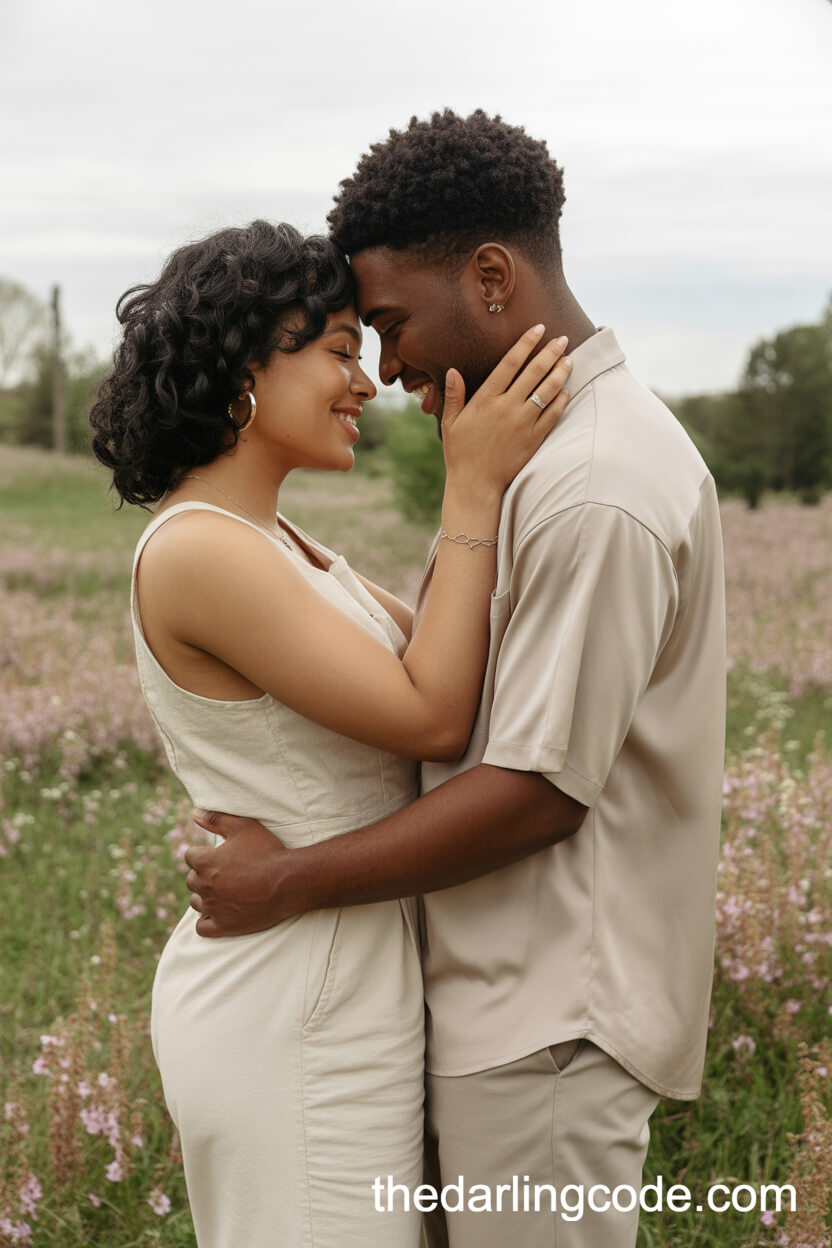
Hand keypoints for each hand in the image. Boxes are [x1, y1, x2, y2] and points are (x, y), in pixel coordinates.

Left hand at [184, 809, 298, 936]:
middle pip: (192, 880)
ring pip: (196, 902)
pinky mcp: (223, 926)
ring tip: (226, 891)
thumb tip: (194, 813)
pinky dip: (207, 920)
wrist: (291, 882)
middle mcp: (205, 885)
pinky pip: (201, 927)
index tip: (219, 856)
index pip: (190, 856)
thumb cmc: (268, 851)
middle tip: (227, 873)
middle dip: (204, 875)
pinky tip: (220, 912)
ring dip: (206, 896)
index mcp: (206, 861)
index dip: (204, 854)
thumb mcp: (245, 826)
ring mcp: (213, 907)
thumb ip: (217, 819)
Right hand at [441, 326, 571, 492]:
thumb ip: (454, 395)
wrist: (476, 484)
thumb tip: (452, 371)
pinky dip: (561, 400)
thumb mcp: (450, 422)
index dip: (526, 344)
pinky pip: (552, 414)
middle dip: (550, 352)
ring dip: (560, 372)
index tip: (539, 329)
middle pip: (534, 372)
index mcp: (485, 399)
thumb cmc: (461, 453)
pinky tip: (566, 389)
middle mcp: (506, 407)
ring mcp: (522, 423)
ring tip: (569, 360)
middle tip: (562, 338)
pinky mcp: (534, 439)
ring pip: (547, 390)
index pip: (510, 363)